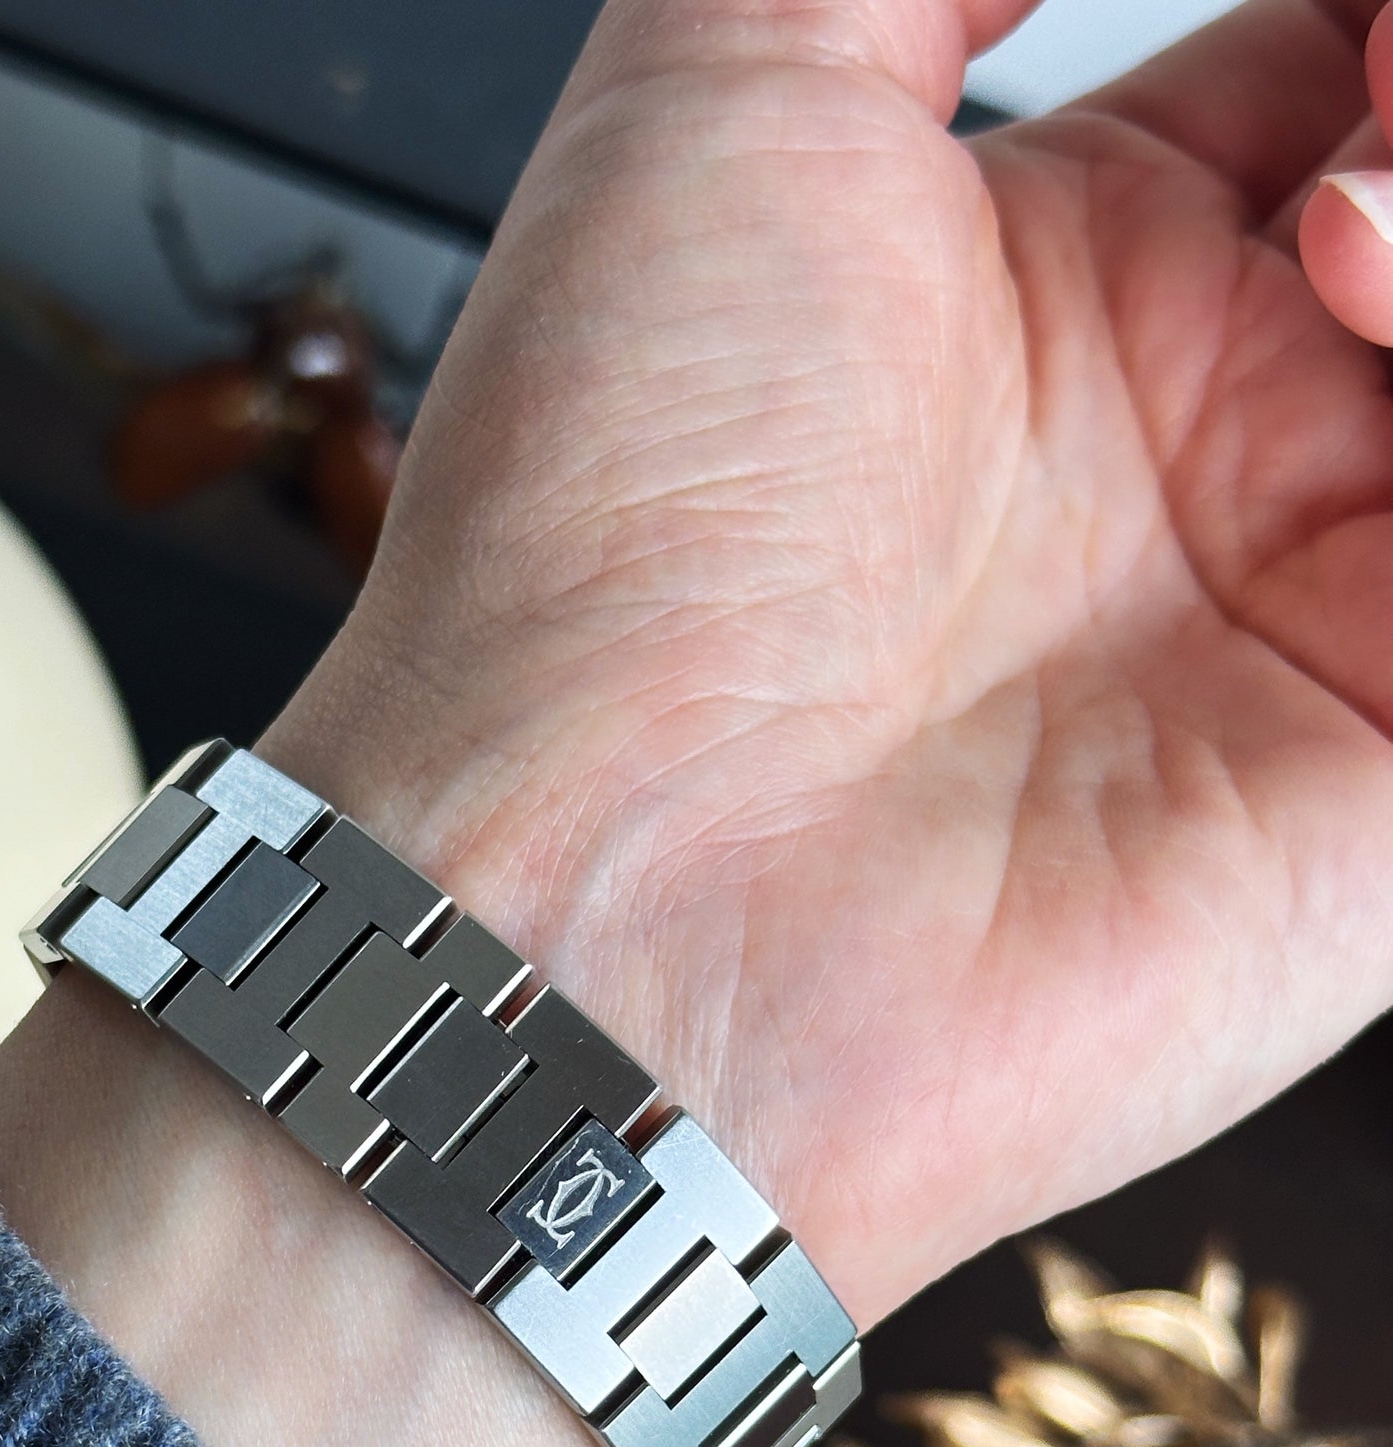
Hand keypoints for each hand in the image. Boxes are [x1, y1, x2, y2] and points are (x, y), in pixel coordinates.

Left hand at [0, 0, 1392, 1446]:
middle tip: (1355, 108)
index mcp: (1075, 288)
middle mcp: (1210, 447)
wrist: (599, 890)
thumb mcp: (717, 106)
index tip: (1336, 0)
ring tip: (1351, 229)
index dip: (1361, 5)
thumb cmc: (601, 552)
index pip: (1333, 68)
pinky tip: (1379, 320)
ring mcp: (1315, 615)